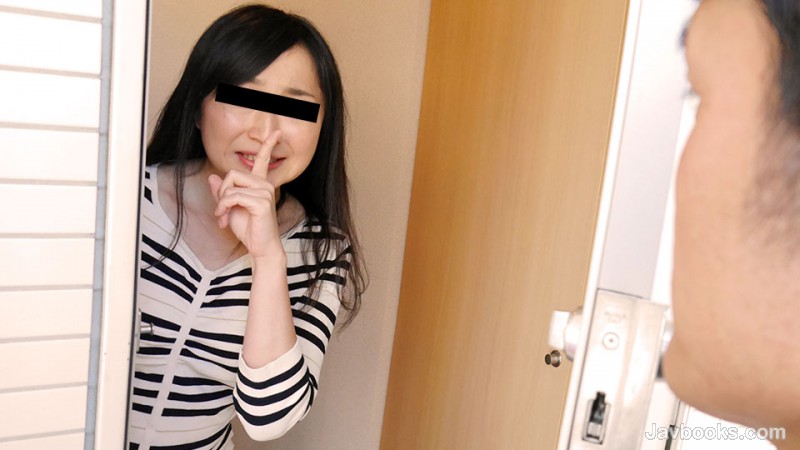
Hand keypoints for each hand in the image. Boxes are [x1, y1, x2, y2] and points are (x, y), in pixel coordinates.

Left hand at [208, 130, 283, 257]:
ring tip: (222, 217)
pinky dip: (224, 208)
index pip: (264, 159)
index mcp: (261, 184)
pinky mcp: (261, 202)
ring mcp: (265, 192)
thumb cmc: (250, 229)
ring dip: (221, 203)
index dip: (269, 144)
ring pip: (231, 186)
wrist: (261, 248)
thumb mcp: (230, 208)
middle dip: (221, 191)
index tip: (277, 132)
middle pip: (233, 173)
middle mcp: (265, 185)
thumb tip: (212, 178)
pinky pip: (233, 197)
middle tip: (220, 209)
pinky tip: (225, 219)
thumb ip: (222, 193)